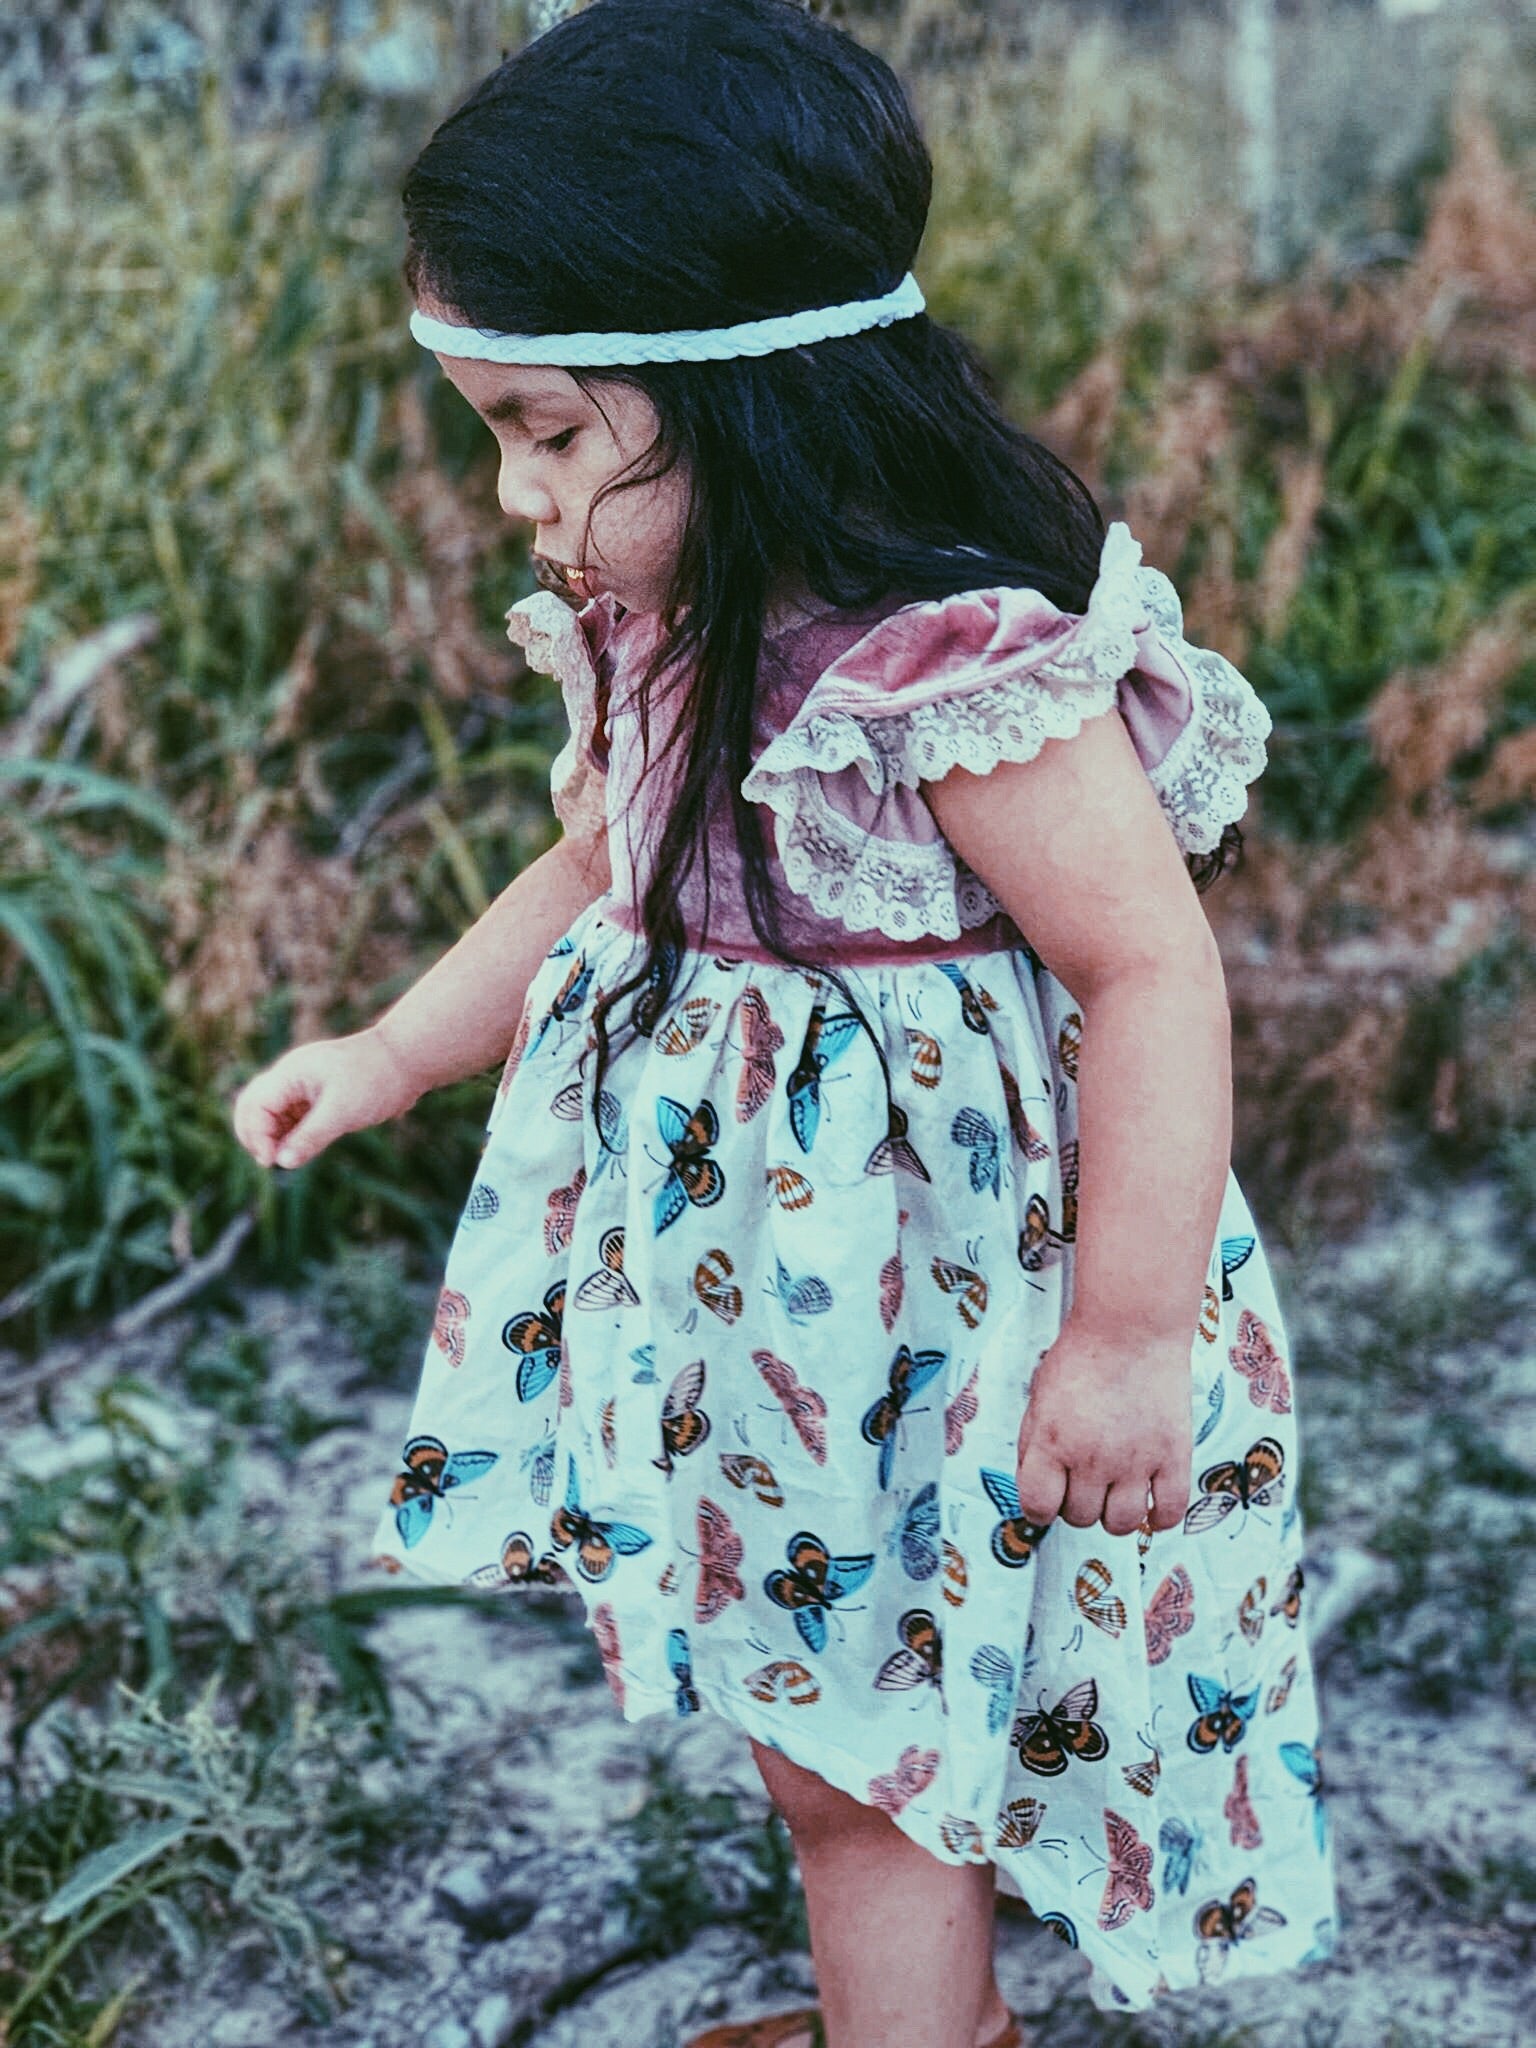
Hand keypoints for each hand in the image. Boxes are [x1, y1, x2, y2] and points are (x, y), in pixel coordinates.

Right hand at [230, 1027, 423, 1170]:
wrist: (407, 1061)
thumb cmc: (375, 1079)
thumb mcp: (341, 1112)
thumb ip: (310, 1137)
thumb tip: (282, 1163)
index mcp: (290, 1074)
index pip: (255, 1106)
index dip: (256, 1135)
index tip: (271, 1161)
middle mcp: (291, 1079)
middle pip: (254, 1107)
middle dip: (255, 1135)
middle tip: (270, 1162)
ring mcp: (304, 1088)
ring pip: (273, 1116)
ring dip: (274, 1138)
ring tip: (287, 1160)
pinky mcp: (319, 1099)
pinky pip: (294, 1120)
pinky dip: (292, 1136)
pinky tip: (300, 1152)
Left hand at [1014, 1319, 1192, 1536]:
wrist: (1133, 1327)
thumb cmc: (1085, 1354)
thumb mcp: (1039, 1397)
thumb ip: (1034, 1443)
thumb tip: (1035, 1482)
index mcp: (1053, 1442)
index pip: (1037, 1507)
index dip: (1038, 1511)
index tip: (1045, 1505)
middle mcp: (1092, 1458)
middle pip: (1080, 1517)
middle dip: (1076, 1506)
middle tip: (1082, 1485)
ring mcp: (1135, 1461)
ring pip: (1120, 1523)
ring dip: (1112, 1516)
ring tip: (1113, 1495)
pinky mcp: (1172, 1456)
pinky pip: (1168, 1510)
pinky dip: (1158, 1519)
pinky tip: (1150, 1508)